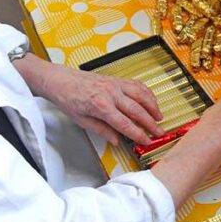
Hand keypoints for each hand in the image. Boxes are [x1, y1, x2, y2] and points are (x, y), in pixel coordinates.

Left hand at [16, 57, 164, 144]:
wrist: (60, 80)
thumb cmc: (68, 99)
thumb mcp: (82, 121)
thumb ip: (102, 130)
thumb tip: (117, 140)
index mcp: (101, 106)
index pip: (125, 124)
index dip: (138, 134)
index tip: (147, 141)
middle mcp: (111, 94)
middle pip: (137, 111)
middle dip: (150, 123)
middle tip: (159, 133)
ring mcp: (115, 84)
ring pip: (141, 95)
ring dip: (153, 107)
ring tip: (160, 118)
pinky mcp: (116, 79)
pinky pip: (136, 85)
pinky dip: (147, 93)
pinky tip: (151, 101)